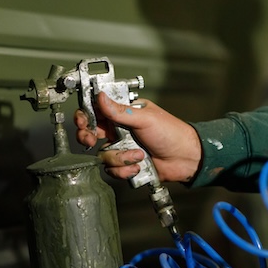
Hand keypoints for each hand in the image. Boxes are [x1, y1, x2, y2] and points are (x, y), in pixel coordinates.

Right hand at [74, 92, 202, 182]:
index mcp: (123, 114)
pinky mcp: (125, 164)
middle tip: (93, 140)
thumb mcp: (144, 118)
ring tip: (137, 155)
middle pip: (90, 134)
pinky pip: (112, 170)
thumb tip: (100, 97)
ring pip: (102, 155)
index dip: (84, 116)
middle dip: (89, 138)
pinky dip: (124, 170)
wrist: (185, 159)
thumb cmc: (171, 133)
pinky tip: (138, 165)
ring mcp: (121, 148)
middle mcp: (119, 130)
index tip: (82, 122)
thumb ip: (120, 111)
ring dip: (119, 157)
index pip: (96, 112)